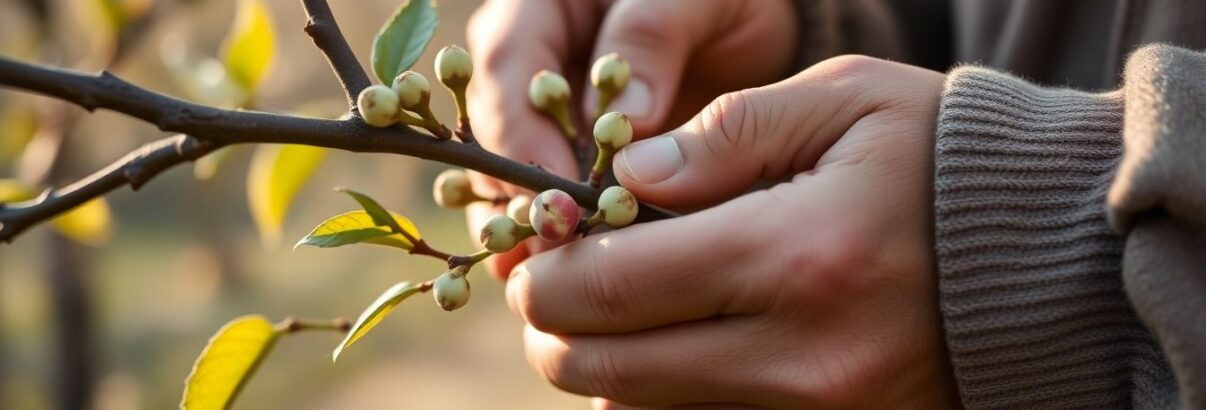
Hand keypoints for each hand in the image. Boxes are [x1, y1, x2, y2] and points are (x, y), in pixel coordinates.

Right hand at [463, 0, 799, 278]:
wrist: (743, 34)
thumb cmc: (718, 1)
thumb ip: (654, 36)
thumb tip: (631, 120)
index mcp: (540, 10)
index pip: (505, 66)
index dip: (521, 132)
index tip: (556, 188)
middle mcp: (524, 68)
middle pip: (492, 135)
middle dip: (517, 195)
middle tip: (552, 249)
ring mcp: (540, 124)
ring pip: (504, 180)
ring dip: (523, 231)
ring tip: (549, 281)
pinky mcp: (565, 169)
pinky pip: (540, 208)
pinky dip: (552, 247)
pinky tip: (564, 286)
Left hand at [507, 56, 959, 407]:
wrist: (1057, 260)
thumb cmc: (945, 162)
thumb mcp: (845, 104)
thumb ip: (726, 133)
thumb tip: (627, 177)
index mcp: (793, 258)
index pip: (613, 289)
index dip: (549, 273)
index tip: (541, 246)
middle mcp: (797, 357)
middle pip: (606, 369)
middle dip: (556, 326)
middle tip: (559, 279)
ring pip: (642, 407)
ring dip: (605, 360)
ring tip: (624, 301)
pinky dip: (663, 388)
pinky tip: (679, 338)